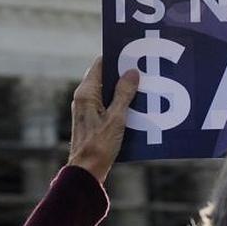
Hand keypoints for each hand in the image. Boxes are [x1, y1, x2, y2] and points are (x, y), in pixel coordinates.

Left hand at [67, 56, 139, 182]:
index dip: (115, 58)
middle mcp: (83, 99)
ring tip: (143, 88)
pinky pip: (108, 105)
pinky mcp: (93, 121)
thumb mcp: (116, 118)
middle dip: (122, 74)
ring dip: (123, 91)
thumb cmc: (98, 146)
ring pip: (107, 92)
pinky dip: (120, 104)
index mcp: (86, 93)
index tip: (132, 54)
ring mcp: (87, 110)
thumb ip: (124, 94)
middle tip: (142, 70)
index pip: (100, 64)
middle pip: (104, 77)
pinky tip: (136, 108)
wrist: (86, 172)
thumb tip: (131, 73)